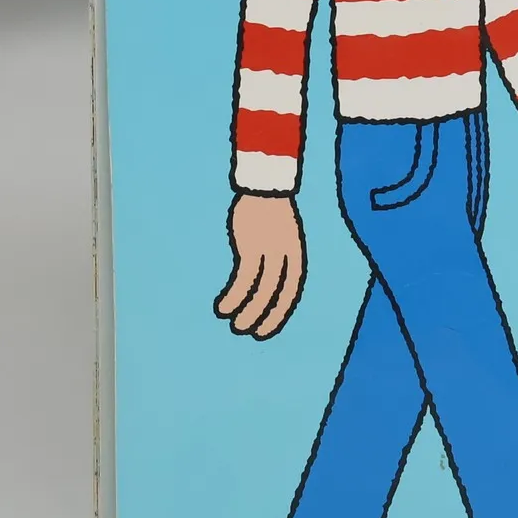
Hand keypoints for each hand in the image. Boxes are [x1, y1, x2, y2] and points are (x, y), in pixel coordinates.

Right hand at [215, 193, 307, 338]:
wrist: (266, 185)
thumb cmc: (273, 213)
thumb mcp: (283, 237)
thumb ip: (279, 259)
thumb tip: (267, 283)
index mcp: (296, 254)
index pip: (292, 291)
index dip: (280, 313)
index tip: (267, 329)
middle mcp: (286, 256)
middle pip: (277, 294)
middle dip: (264, 317)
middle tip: (250, 332)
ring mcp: (269, 251)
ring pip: (260, 290)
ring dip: (247, 311)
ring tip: (235, 325)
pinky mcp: (251, 246)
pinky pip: (244, 279)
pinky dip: (234, 296)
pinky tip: (222, 307)